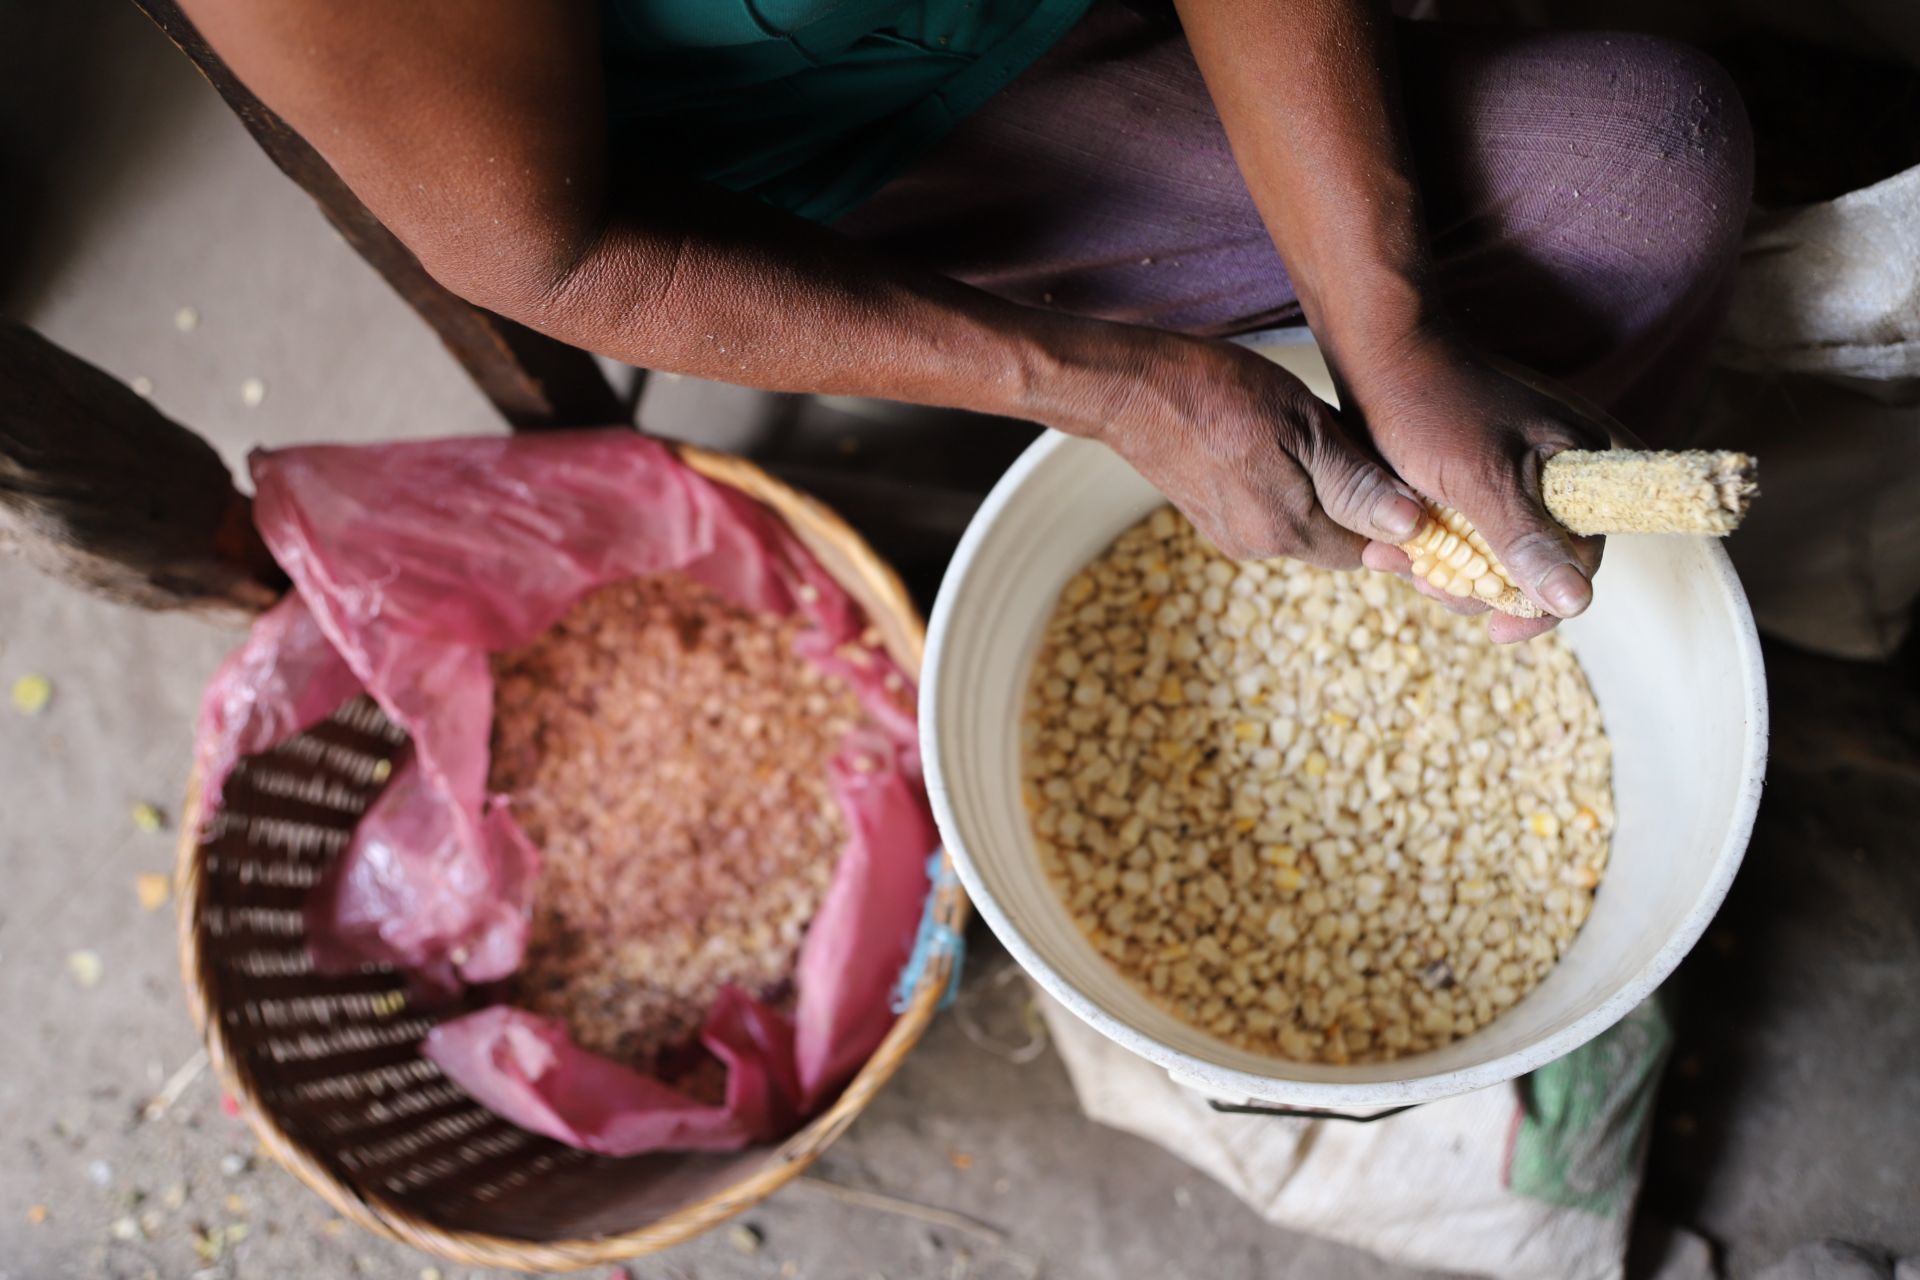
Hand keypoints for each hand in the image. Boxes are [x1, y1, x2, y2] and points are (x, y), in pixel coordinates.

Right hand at [1093, 335, 1427, 567]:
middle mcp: (1257, 547)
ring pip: (1300, 525)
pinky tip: (1278, 444)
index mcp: (1287, 530)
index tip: (1407, 486)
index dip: (1393, 526)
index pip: (1365, 552)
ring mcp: (1228, 535)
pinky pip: (1267, 513)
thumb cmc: (1220, 392)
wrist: (1130, 388)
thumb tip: (1411, 530)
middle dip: (1356, 505)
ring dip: (1320, 493)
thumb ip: (1356, 483)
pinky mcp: (1209, 517)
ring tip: (1315, 434)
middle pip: (1333, 541)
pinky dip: (1287, 487)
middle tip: (1360, 442)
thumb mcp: (1304, 425)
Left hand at [1341, 333, 1615, 641]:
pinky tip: (1393, 549)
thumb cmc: (1429, 408)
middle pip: (1533, 565)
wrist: (1377, 352)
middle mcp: (1557, 473)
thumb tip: (1578, 603)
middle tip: (1425, 587)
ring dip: (1446, 572)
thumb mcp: (1480, 480)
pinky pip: (1466, 533)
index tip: (1497, 631)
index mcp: (1579, 466)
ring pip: (1493, 555)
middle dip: (1477, 588)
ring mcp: (1515, 476)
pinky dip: (1432, 548)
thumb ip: (1527, 541)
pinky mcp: (1477, 478)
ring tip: (1395, 563)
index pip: (1583, 560)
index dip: (1542, 606)